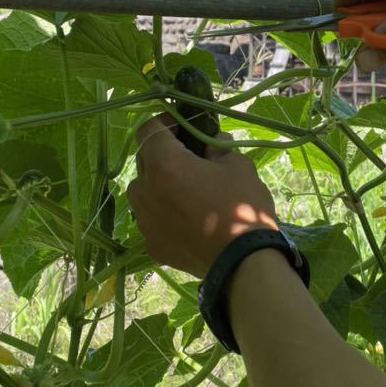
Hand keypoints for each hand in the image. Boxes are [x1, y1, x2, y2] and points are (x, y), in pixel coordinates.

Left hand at [127, 114, 277, 277]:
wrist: (242, 263)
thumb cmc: (241, 207)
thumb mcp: (238, 166)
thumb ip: (219, 148)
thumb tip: (213, 141)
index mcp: (164, 165)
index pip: (148, 130)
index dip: (163, 122)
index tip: (181, 126)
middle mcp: (145, 190)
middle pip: (145, 161)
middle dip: (163, 154)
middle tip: (190, 159)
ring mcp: (144, 220)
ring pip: (143, 191)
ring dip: (158, 185)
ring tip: (185, 193)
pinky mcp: (151, 244)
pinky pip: (151, 219)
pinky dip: (164, 214)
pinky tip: (187, 221)